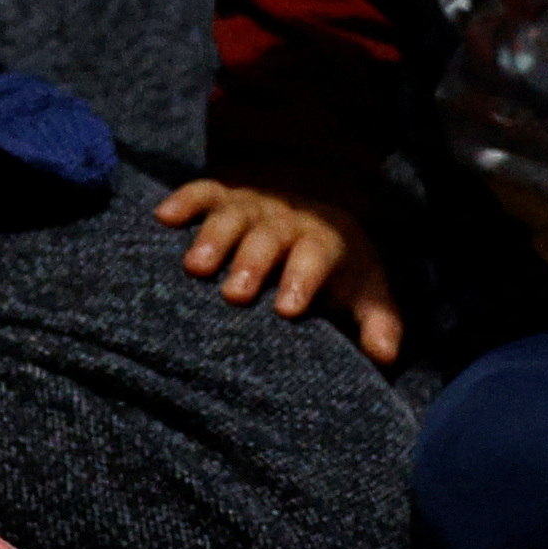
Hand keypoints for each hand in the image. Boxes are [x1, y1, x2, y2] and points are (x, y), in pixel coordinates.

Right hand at [158, 173, 402, 364]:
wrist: (318, 208)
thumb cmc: (337, 266)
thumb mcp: (365, 290)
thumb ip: (377, 322)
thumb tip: (385, 356)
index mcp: (324, 242)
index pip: (316, 257)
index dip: (303, 279)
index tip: (288, 308)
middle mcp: (287, 220)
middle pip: (269, 237)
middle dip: (252, 262)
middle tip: (235, 295)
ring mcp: (252, 206)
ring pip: (232, 216)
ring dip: (214, 238)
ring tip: (195, 267)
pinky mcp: (224, 197)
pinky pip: (203, 192)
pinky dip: (184, 201)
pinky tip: (163, 218)